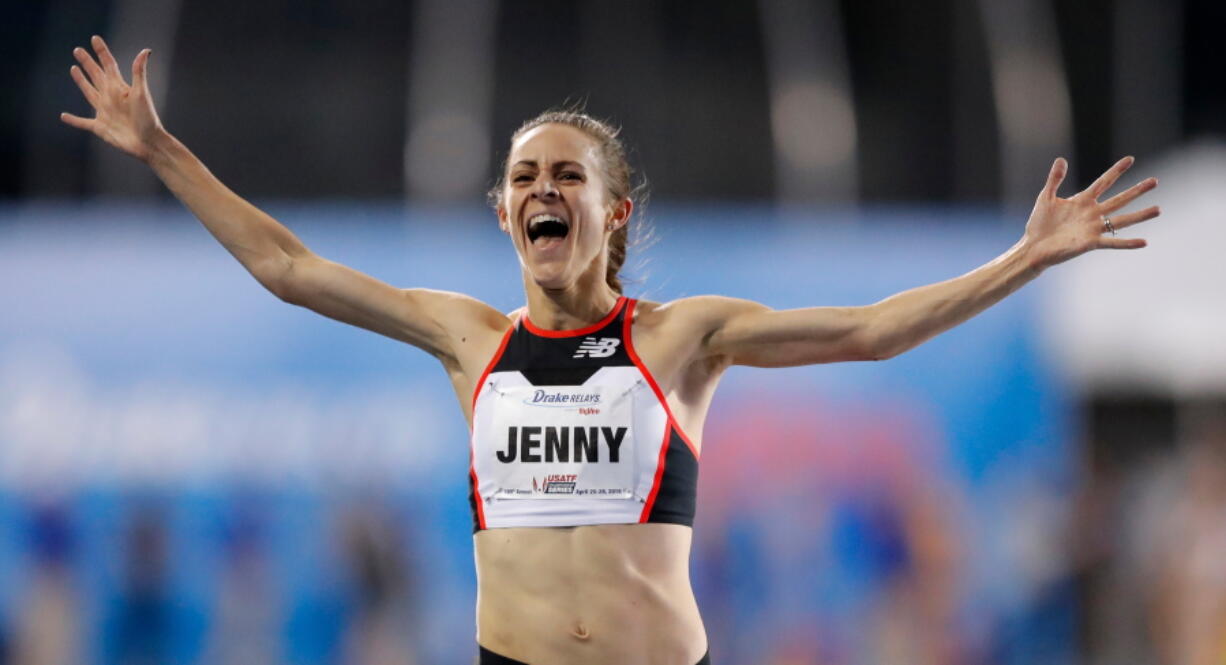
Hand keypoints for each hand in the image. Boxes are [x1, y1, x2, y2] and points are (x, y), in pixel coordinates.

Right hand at [60, 35, 162, 161]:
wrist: (149, 142)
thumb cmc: (148, 119)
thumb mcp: (141, 93)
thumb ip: (139, 72)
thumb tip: (145, 51)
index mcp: (119, 88)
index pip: (108, 65)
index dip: (102, 52)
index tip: (95, 39)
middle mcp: (110, 97)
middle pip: (96, 75)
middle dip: (88, 63)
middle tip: (78, 50)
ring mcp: (104, 112)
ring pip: (89, 93)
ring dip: (81, 81)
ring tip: (74, 69)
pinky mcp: (100, 127)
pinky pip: (83, 123)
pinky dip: (73, 120)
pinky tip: (63, 116)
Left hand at [1022, 156, 1160, 267]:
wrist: (1033, 247)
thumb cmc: (1039, 223)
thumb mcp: (1046, 197)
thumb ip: (1055, 179)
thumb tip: (1061, 159)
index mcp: (1083, 200)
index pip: (1104, 182)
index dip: (1116, 170)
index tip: (1130, 159)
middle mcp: (1092, 214)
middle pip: (1119, 199)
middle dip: (1137, 190)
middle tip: (1155, 181)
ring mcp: (1093, 228)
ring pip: (1122, 220)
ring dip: (1140, 215)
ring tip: (1158, 209)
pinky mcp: (1090, 243)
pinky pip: (1112, 242)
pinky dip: (1127, 243)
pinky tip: (1144, 242)